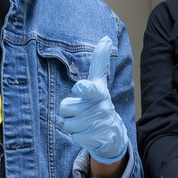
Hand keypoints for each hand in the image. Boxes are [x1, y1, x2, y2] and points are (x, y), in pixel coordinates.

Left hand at [58, 37, 128, 163]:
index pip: (89, 89)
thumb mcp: (99, 82)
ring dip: (73, 124)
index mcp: (98, 92)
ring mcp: (98, 124)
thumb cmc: (99, 102)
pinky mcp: (96, 139)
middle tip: (81, 111)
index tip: (80, 88)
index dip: (83, 88)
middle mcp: (100, 107)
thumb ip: (100, 61)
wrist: (111, 132)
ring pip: (68, 124)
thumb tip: (106, 38)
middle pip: (65, 108)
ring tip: (85, 122)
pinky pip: (75, 137)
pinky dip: (79, 136)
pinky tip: (88, 133)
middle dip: (70, 111)